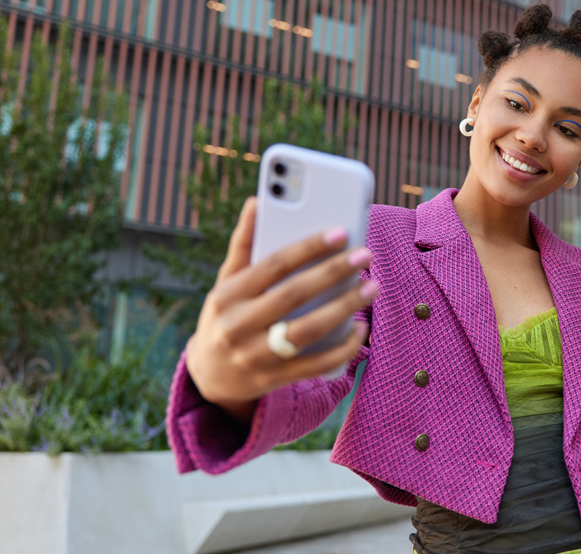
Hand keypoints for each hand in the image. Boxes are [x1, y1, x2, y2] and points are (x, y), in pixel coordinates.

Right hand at [185, 197, 377, 422]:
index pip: (273, 265)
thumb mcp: (227, 281)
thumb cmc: (226, 315)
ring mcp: (255, 356)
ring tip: (371, 287)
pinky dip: (342, 348)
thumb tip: (257, 201)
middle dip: (334, 273)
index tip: (340, 232)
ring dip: (344, 309)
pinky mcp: (274, 379)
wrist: (209, 376)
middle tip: (365, 255)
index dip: (308, 247)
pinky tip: (360, 329)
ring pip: (307, 332)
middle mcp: (238, 326)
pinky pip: (315, 365)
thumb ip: (244, 243)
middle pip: (294, 295)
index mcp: (227, 295)